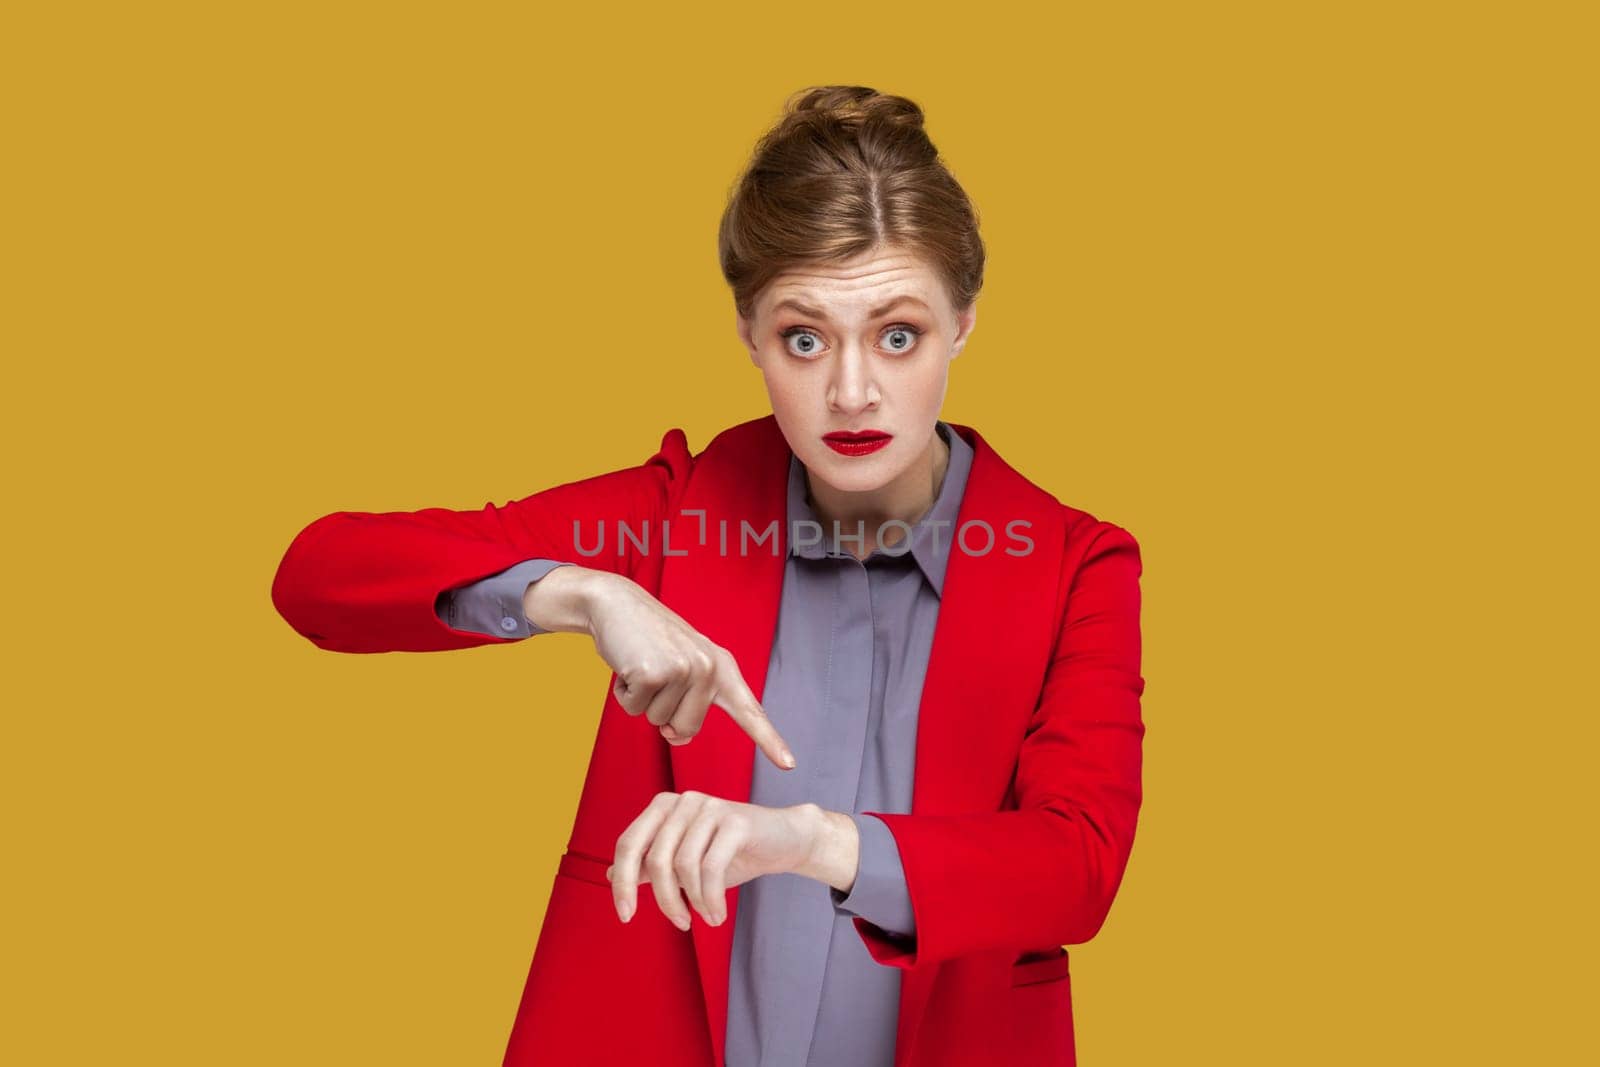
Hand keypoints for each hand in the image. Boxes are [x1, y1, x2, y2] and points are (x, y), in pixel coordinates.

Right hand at [580, 573, 795, 770]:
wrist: (617, 605)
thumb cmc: (650, 639)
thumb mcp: (683, 665)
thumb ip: (691, 704)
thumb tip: (678, 737)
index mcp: (722, 668)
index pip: (750, 711)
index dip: (770, 740)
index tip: (789, 764)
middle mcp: (709, 669)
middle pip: (686, 730)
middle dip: (663, 714)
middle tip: (656, 677)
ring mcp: (684, 670)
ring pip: (657, 721)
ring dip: (642, 699)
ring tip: (642, 665)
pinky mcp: (655, 674)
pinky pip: (633, 709)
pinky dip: (624, 693)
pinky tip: (628, 665)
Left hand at [605, 792, 851, 930]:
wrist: (784, 841)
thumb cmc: (731, 852)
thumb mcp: (685, 862)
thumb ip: (650, 864)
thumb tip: (609, 873)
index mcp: (663, 806)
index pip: (628, 845)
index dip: (621, 884)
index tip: (626, 916)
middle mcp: (683, 801)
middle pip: (655, 859)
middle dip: (664, 899)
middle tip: (681, 924)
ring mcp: (709, 807)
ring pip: (683, 866)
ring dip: (693, 902)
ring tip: (706, 918)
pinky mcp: (735, 820)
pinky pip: (711, 868)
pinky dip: (711, 898)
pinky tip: (717, 914)